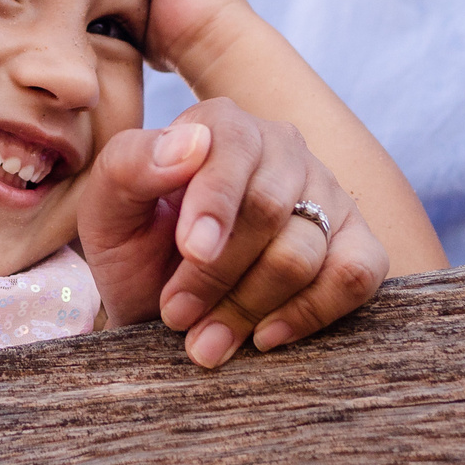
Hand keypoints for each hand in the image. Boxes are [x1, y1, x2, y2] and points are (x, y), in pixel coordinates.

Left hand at [79, 98, 391, 367]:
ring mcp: (326, 195)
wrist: (161, 309)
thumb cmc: (135, 249)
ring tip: (205, 339)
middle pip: (267, 210)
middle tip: (177, 315)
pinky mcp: (357, 244)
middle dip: (217, 275)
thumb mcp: (106, 211)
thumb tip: (191, 144)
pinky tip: (264, 336)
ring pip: (302, 252)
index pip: (233, 146)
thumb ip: (130, 165)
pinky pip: (356, 275)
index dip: (215, 202)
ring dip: (247, 307)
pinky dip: (310, 314)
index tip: (191, 252)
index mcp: (220, 126)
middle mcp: (281, 149)